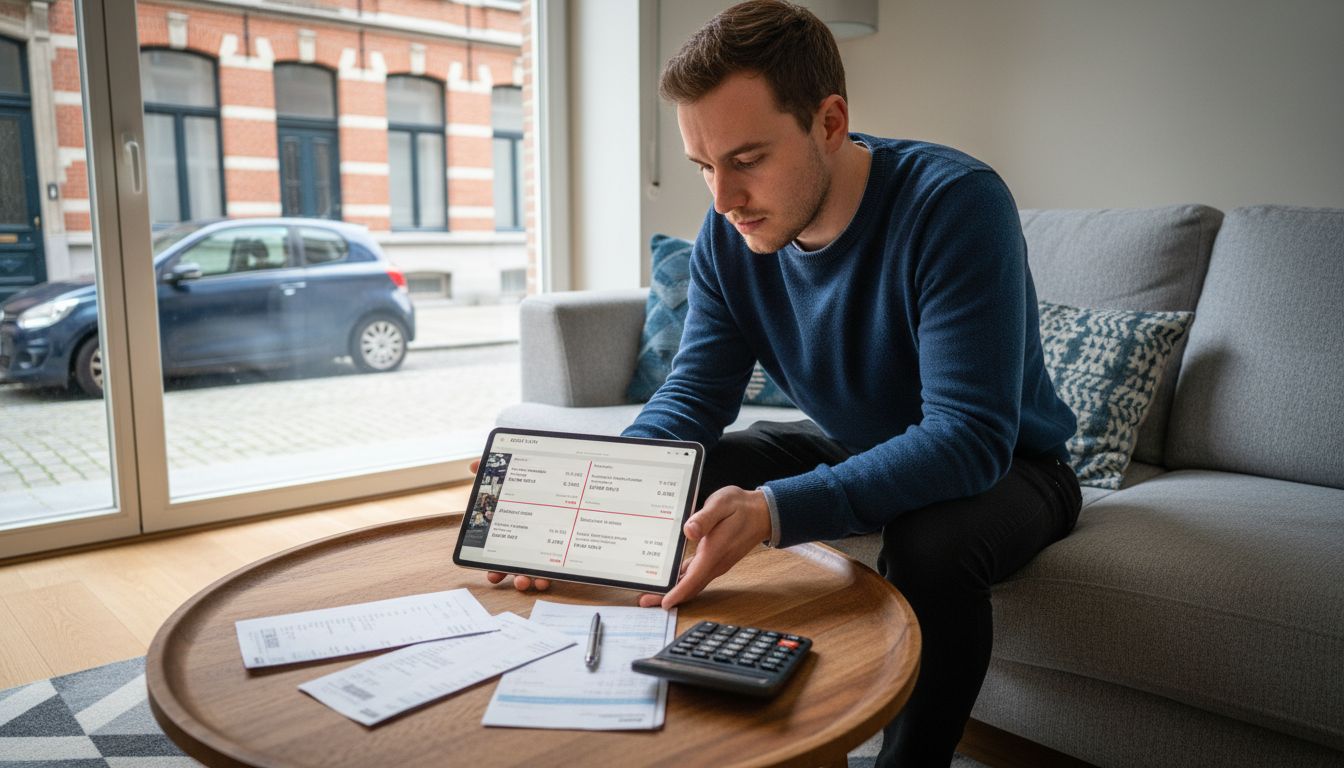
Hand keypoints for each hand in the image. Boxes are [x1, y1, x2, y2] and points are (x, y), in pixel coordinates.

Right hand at [470, 458, 552, 593]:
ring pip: (534, 572)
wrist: (569, 479)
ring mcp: (543, 549)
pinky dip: (550, 576)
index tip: (492, 575)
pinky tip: (547, 577)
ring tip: (529, 581)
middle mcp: (526, 544)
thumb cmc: (536, 480)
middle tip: (515, 580)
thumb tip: (473, 466)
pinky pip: (555, 569)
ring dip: (529, 581)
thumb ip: (491, 469)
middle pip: (516, 567)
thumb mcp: (511, 475)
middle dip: (513, 577)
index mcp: (511, 531)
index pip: (499, 554)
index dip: (493, 567)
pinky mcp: (561, 551)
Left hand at [638, 486, 770, 608]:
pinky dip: (683, 581)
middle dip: (669, 596)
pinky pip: (697, 576)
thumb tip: (689, 531)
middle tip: (647, 601)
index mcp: (714, 551)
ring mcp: (716, 563)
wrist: (762, 513)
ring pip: (693, 583)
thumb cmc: (741, 507)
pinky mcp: (715, 560)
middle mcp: (716, 563)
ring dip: (674, 590)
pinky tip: (671, 577)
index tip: (664, 603)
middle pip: (691, 586)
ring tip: (653, 593)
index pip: (694, 578)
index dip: (678, 592)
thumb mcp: (722, 504)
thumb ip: (705, 518)